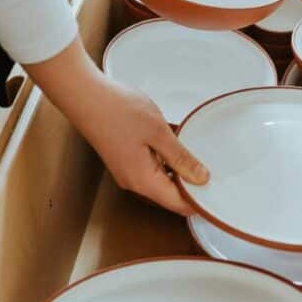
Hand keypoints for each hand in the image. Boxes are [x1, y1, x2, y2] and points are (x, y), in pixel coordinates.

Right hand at [76, 73, 207, 215]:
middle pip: (170, 195)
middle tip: (212, 170)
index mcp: (144, 181)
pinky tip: (174, 145)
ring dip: (178, 171)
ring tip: (194, 154)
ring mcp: (127, 172)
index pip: (179, 205)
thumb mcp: (159, 132)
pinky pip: (151, 169)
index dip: (200, 202)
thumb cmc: (116, 110)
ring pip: (161, 181)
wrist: (84, 96)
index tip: (217, 194)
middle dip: (191, 187)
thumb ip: (181, 157)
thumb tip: (200, 177)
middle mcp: (134, 182)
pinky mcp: (124, 160)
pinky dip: (166, 161)